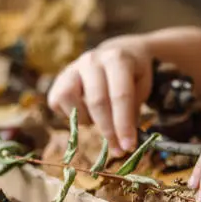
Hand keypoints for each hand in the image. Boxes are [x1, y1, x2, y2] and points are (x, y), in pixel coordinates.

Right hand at [47, 36, 152, 156]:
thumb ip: (133, 110)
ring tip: (100, 120)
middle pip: (97, 102)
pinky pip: (59, 103)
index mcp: (118, 59)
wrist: (118, 52)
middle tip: (118, 150)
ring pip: (73, 102)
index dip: (124, 124)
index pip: (120, 96)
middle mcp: (92, 60)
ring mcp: (73, 67)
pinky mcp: (60, 78)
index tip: (128, 146)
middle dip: (109, 131)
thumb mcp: (142, 87)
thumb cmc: (133, 75)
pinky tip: (87, 112)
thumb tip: (124, 141)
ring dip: (88, 120)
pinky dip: (73, 115)